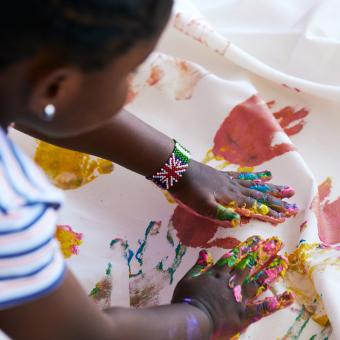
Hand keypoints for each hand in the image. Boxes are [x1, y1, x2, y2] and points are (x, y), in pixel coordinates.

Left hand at [169, 160, 297, 226]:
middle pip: (260, 195)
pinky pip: (244, 176)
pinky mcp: (224, 176)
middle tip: (293, 203)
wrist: (178, 171)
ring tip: (286, 188)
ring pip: (256, 185)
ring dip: (272, 188)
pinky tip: (263, 174)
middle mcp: (234, 189)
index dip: (270, 212)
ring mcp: (230, 181)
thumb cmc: (188, 192)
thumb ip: (220, 214)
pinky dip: (256, 176)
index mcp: (231, 198)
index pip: (255, 206)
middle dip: (277, 201)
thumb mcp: (202, 207)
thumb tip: (240, 221)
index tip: (286, 215)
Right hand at [172, 236, 293, 338]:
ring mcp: (239, 298)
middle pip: (249, 266)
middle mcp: (231, 283)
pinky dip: (275, 303)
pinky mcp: (244, 315)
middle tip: (275, 243)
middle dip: (262, 253)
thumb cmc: (186, 300)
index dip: (246, 248)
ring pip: (258, 282)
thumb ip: (198, 266)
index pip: (234, 257)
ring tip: (283, 261)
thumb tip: (205, 252)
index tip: (257, 239)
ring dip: (271, 271)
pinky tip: (288, 296)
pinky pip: (262, 309)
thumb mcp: (187, 279)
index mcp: (217, 274)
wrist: (192, 320)